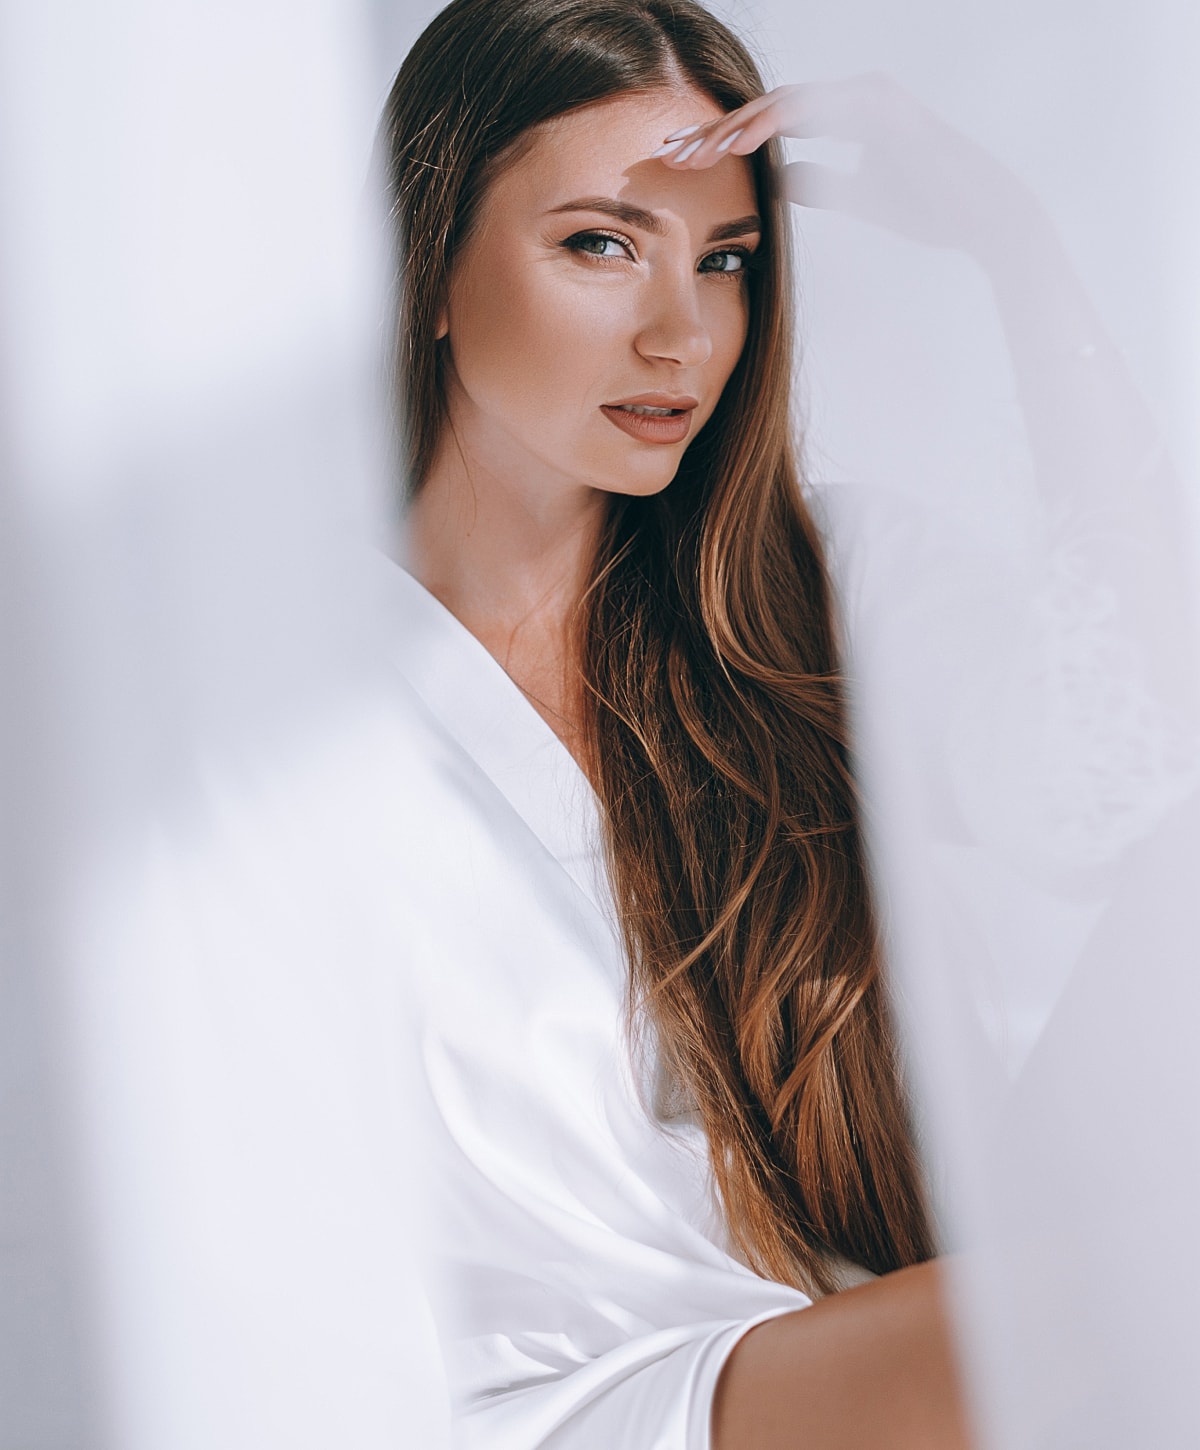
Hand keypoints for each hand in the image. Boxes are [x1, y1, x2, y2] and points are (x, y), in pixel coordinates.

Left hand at [652, 73, 1043, 258]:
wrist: (984, 217)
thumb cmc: (931, 209)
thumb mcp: (856, 196)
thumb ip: (816, 181)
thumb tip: (774, 180)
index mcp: (850, 112)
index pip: (774, 122)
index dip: (727, 140)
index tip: (685, 162)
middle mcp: (855, 95)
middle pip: (769, 106)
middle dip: (717, 130)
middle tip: (671, 153)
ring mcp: (868, 94)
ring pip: (783, 102)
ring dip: (734, 127)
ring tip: (693, 153)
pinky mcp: (879, 106)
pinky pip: (813, 109)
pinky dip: (770, 124)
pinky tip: (734, 145)